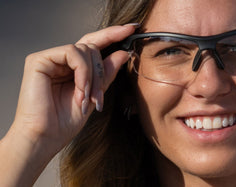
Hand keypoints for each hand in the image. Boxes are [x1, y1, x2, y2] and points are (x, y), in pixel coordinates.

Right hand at [11, 25, 135, 153]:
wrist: (45, 138)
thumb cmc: (65, 121)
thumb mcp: (94, 95)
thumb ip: (106, 74)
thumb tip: (123, 52)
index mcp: (72, 67)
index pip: (94, 44)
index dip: (113, 35)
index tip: (133, 28)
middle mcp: (60, 60)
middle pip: (92, 47)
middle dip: (102, 72)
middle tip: (99, 97)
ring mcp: (49, 58)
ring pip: (85, 49)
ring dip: (93, 76)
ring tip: (87, 97)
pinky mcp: (39, 60)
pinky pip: (72, 53)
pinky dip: (82, 71)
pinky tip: (80, 89)